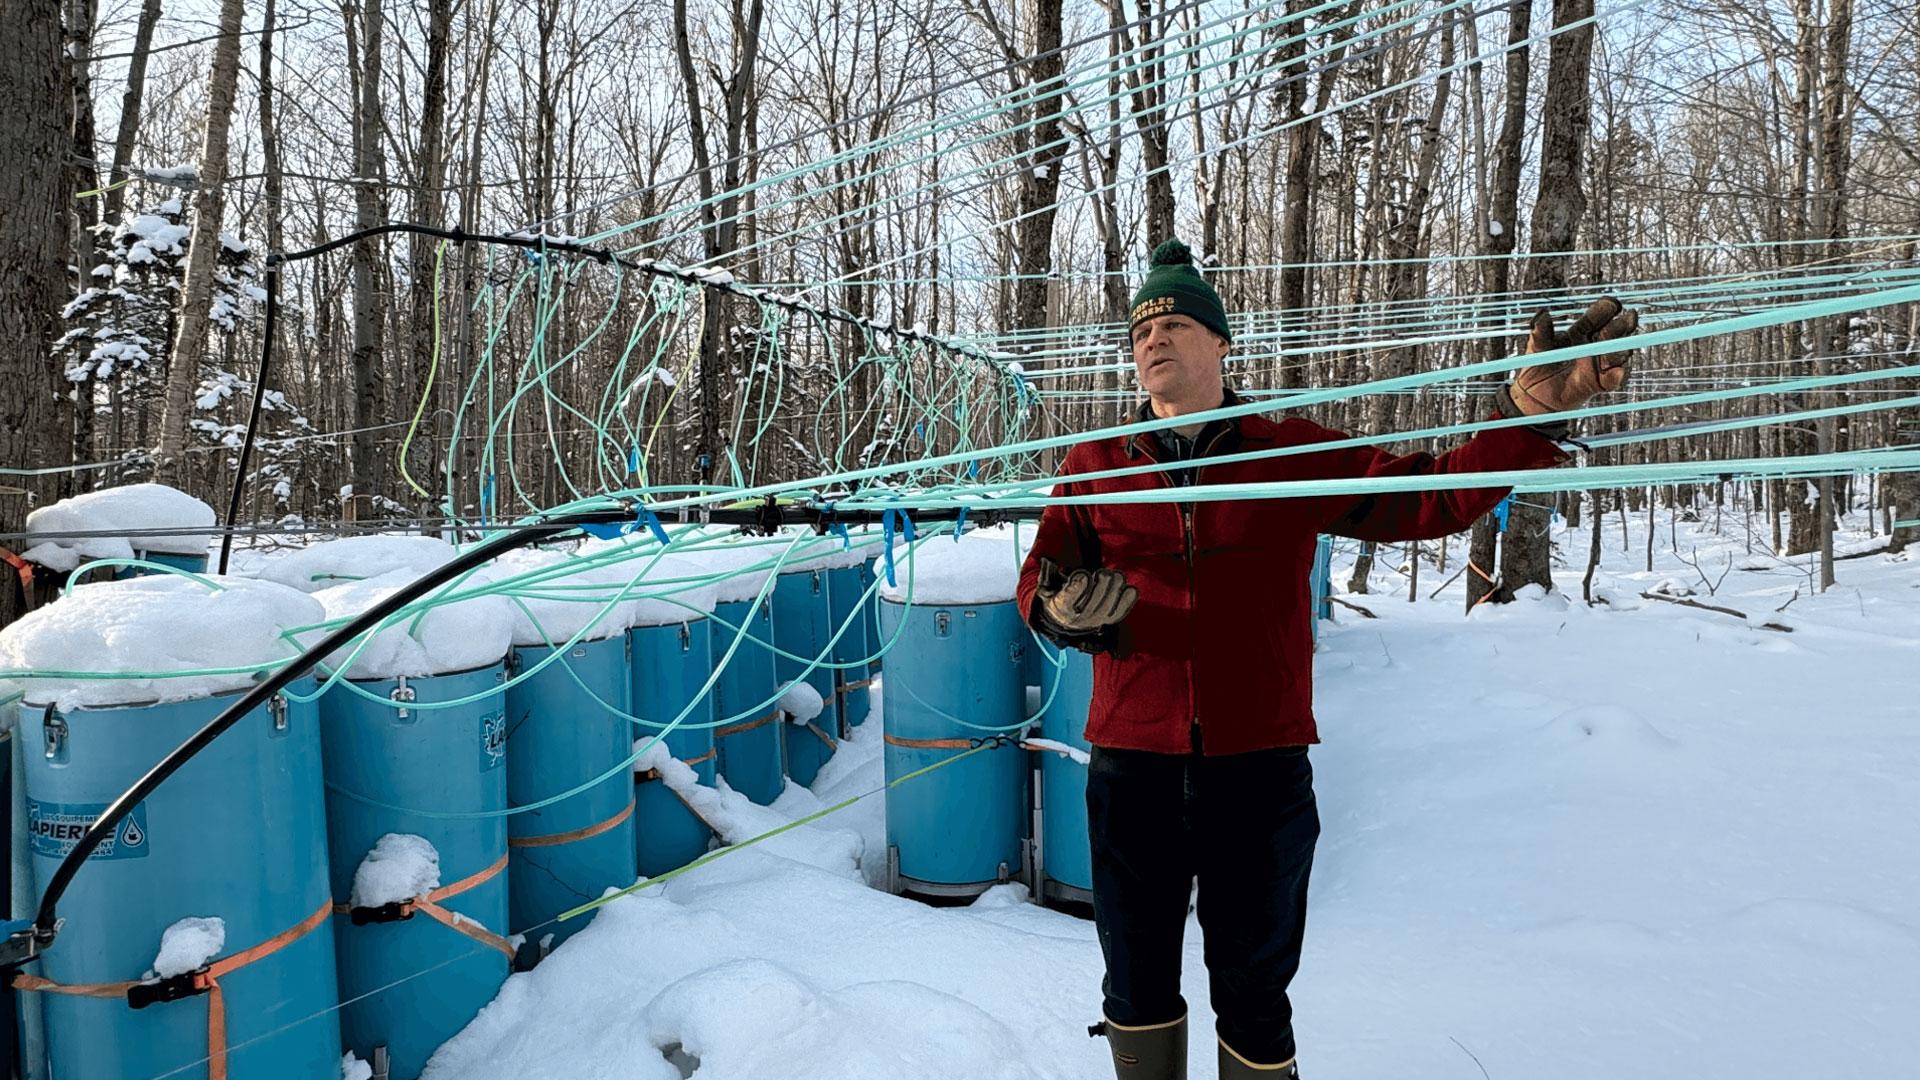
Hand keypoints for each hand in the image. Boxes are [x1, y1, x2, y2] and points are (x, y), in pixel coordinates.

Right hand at [1034, 557, 1136, 646]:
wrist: (1066, 621)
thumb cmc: (1057, 598)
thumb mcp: (1046, 587)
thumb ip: (1047, 574)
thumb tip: (1048, 560)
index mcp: (1062, 607)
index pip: (1071, 597)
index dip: (1079, 584)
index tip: (1082, 574)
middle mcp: (1080, 617)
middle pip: (1096, 597)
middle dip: (1101, 581)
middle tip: (1101, 572)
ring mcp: (1097, 619)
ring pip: (1110, 602)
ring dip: (1115, 585)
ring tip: (1114, 576)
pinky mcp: (1109, 619)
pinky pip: (1122, 609)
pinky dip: (1127, 598)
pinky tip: (1127, 587)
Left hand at [1508, 296, 1638, 414]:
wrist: (1534, 395)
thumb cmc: (1536, 366)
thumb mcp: (1536, 347)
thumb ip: (1540, 332)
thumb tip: (1542, 314)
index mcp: (1581, 331)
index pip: (1597, 317)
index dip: (1606, 309)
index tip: (1612, 303)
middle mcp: (1594, 345)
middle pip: (1613, 332)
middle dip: (1622, 324)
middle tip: (1630, 317)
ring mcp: (1599, 364)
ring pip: (1617, 353)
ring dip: (1622, 347)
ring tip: (1622, 342)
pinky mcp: (1599, 383)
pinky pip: (1612, 380)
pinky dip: (1616, 376)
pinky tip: (1618, 372)